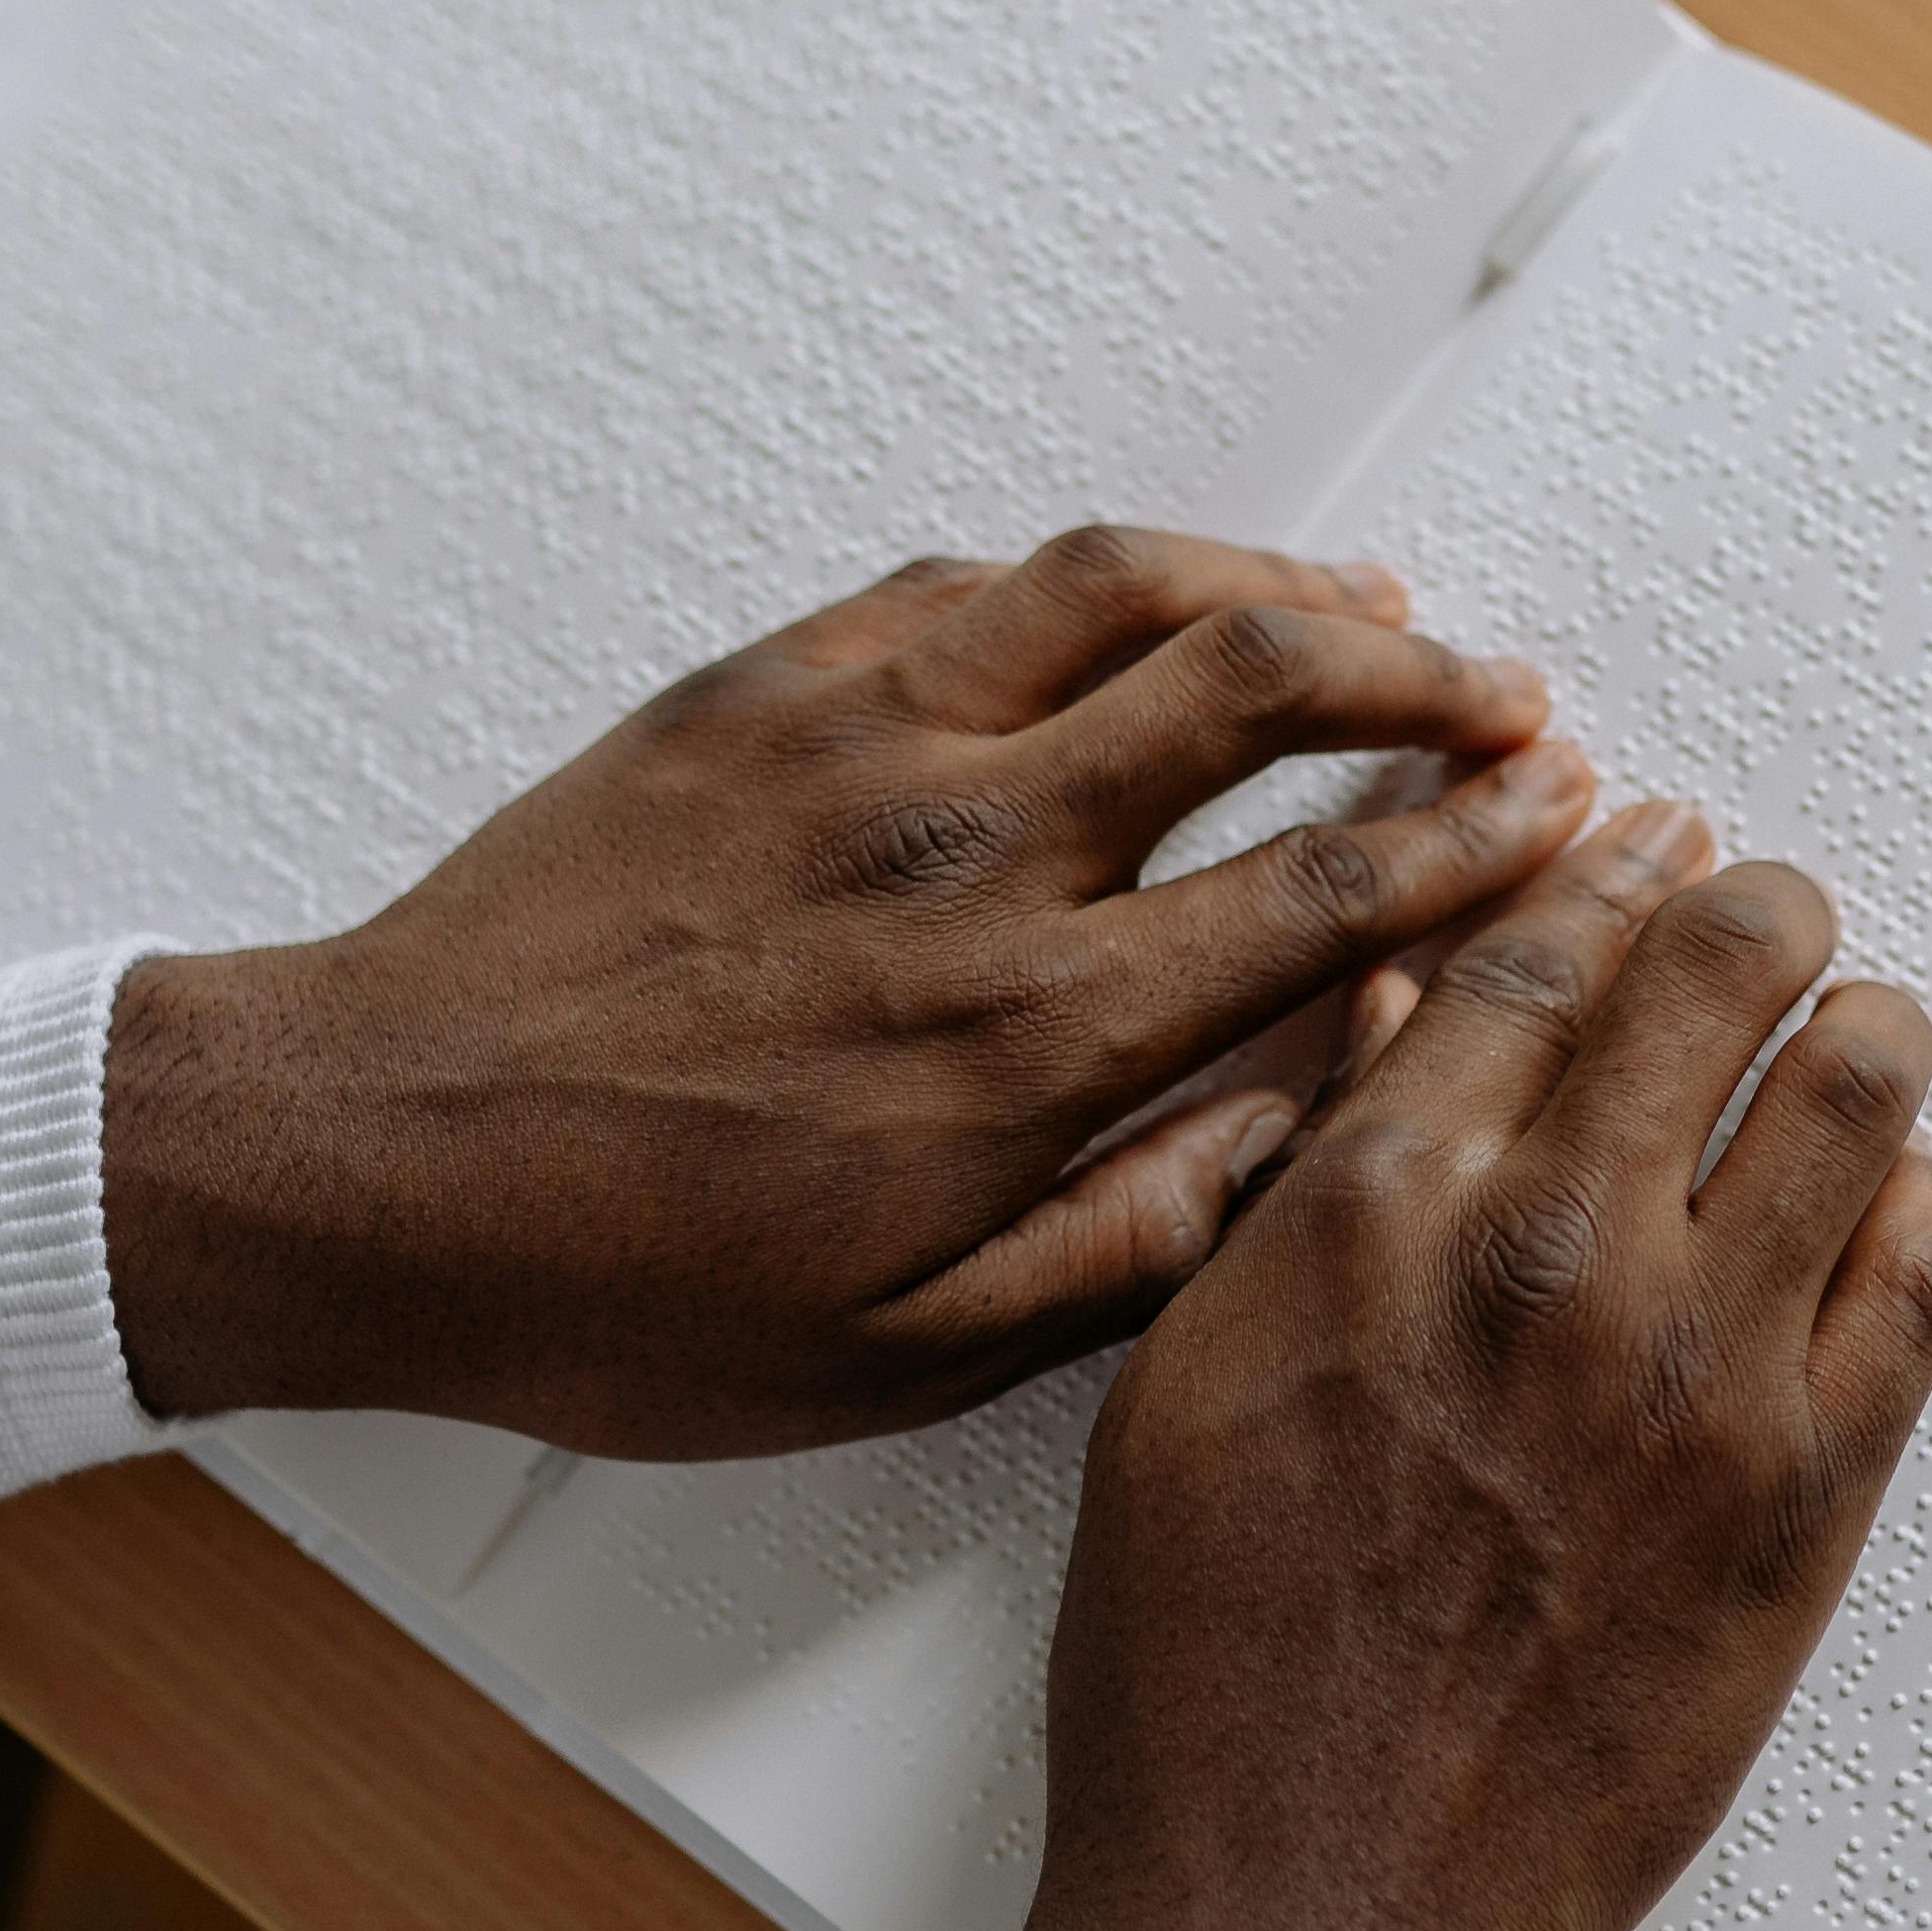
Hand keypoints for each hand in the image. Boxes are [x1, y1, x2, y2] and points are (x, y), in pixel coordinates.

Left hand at [97, 527, 1600, 1457]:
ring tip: (1376, 602)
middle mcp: (963, 855)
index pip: (1323, 890)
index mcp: (1023, 1034)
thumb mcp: (899, 1355)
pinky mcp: (756, 689)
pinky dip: (1094, 575)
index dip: (1478, 843)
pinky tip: (1144, 601)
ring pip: (1125, 587)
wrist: (366, 1164)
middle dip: (1426, 676)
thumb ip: (1131, 1243)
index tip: (1565, 820)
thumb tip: (1300, 1135)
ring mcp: (855, 744)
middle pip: (1261, 684)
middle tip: (1511, 701)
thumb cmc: (614, 1285)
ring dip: (1279, 581)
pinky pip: (969, 581)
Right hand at [1010, 807, 1931, 1930]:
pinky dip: (1915, 1203)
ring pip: (1860, 1085)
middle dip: (1749, 913)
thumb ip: (1312, 1176)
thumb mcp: (1189, 1371)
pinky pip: (1926, 1270)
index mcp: (1373, 1208)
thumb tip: (1409, 1014)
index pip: (1536, 950)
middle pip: (1718, 965)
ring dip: (1855, 1031)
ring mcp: (1702, 1369)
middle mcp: (1550, 1254)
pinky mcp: (1812, 1491)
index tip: (1640, 834)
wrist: (1306, 1911)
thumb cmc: (1208, 1664)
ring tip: (1842, 1039)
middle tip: (1760, 918)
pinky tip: (1876, 1207)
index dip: (1601, 870)